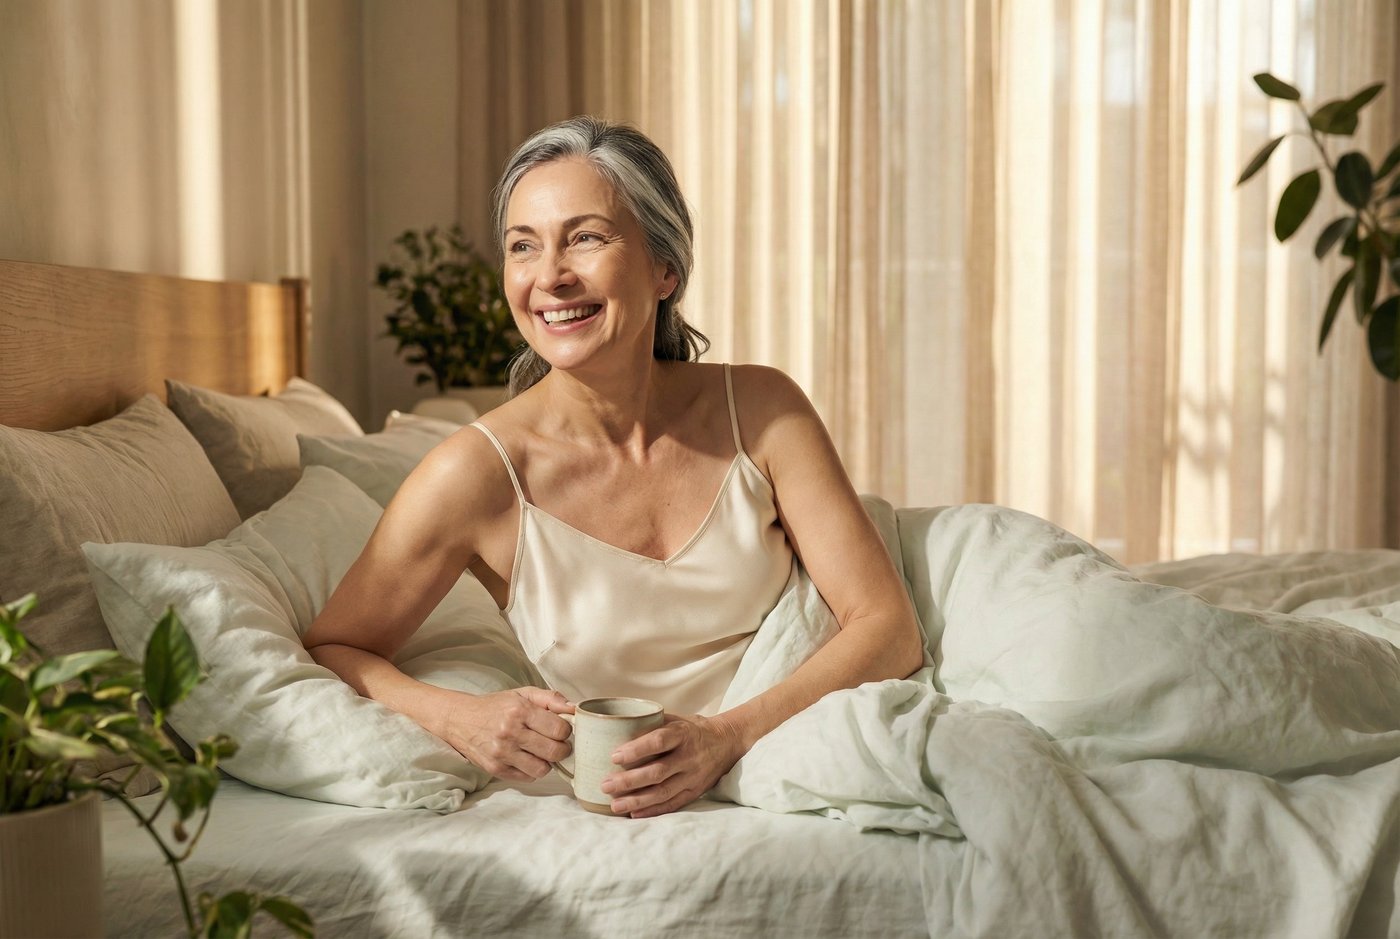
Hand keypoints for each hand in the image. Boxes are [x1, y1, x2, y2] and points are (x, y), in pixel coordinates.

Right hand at [435, 687, 572, 781]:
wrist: (459, 719)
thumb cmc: (495, 706)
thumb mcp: (522, 694)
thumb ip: (550, 698)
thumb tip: (574, 708)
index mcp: (519, 711)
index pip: (559, 730)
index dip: (566, 731)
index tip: (562, 729)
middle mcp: (510, 733)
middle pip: (554, 751)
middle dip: (562, 749)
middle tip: (558, 744)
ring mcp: (501, 753)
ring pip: (542, 769)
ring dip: (547, 762)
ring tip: (542, 752)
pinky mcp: (495, 769)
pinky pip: (527, 777)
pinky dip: (532, 770)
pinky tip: (526, 758)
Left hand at [599, 713, 744, 817]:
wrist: (727, 741)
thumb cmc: (693, 728)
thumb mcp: (676, 719)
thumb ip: (651, 723)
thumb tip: (617, 726)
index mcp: (683, 734)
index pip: (659, 741)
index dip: (636, 750)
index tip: (614, 756)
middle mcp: (689, 757)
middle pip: (658, 772)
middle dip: (629, 781)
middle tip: (605, 785)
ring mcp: (693, 777)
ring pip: (664, 792)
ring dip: (637, 800)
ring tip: (614, 805)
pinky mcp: (695, 792)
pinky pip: (673, 804)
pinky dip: (653, 810)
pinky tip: (634, 814)